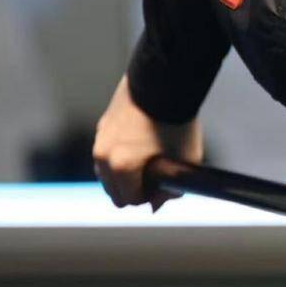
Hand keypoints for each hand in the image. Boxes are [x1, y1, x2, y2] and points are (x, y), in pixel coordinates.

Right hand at [92, 74, 202, 210]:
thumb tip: (156, 205)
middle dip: (133, 189)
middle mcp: (103, 155)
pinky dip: (120, 156)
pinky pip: (107, 152)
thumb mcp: (185, 161)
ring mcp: (100, 138)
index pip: (130, 200)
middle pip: (113, 190)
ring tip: (149, 163)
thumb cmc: (177, 122)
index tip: (164, 189)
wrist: (164, 82)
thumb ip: (171, 190)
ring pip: (106, 172)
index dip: (150, 199)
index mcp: (121, 167)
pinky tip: (142, 147)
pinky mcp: (103, 124)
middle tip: (157, 179)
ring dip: (124, 174)